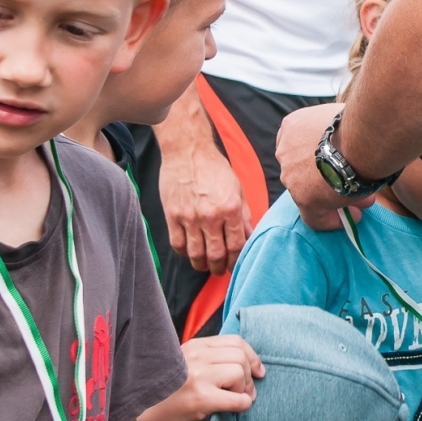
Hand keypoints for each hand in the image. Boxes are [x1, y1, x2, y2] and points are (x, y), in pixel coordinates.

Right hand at [135, 336, 265, 420]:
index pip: (234, 340)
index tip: (258, 370)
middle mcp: (195, 356)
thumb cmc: (164, 397)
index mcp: (193, 346)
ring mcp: (197, 375)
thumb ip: (208, 361)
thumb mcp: (184, 368)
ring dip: (245, 389)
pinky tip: (234, 409)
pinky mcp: (200, 398)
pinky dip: (243, 405)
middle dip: (250, 374)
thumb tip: (244, 364)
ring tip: (237, 399)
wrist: (138, 419)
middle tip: (246, 391)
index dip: (251, 356)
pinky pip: (237, 399)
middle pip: (240, 355)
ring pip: (240, 372)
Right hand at [157, 120, 249, 274]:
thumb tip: (249, 237)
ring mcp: (190, 217)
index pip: (236, 246)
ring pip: (196, 254)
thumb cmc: (215, 168)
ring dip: (202, 264)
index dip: (236, 260)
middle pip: (216, 255)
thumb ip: (243, 215)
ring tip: (205, 264)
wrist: (188, 151)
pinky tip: (190, 251)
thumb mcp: (237, 189)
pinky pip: (178, 244)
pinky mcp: (172, 215)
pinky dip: (184, 253)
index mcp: (230, 209)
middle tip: (220, 269)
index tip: (234, 264)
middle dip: (219, 268)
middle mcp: (211, 216)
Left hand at [275, 102, 375, 230]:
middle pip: (306, 171)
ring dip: (333, 199)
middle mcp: (285, 151)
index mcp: (292, 126)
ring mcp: (291, 176)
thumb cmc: (359, 122)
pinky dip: (331, 220)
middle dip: (328, 179)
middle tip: (350, 184)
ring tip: (359, 205)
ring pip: (311, 194)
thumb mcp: (339, 117)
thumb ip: (336, 129)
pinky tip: (351, 219)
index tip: (336, 164)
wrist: (360, 138)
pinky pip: (315, 217)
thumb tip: (353, 141)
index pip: (301, 146)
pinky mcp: (304, 199)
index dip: (319, 158)